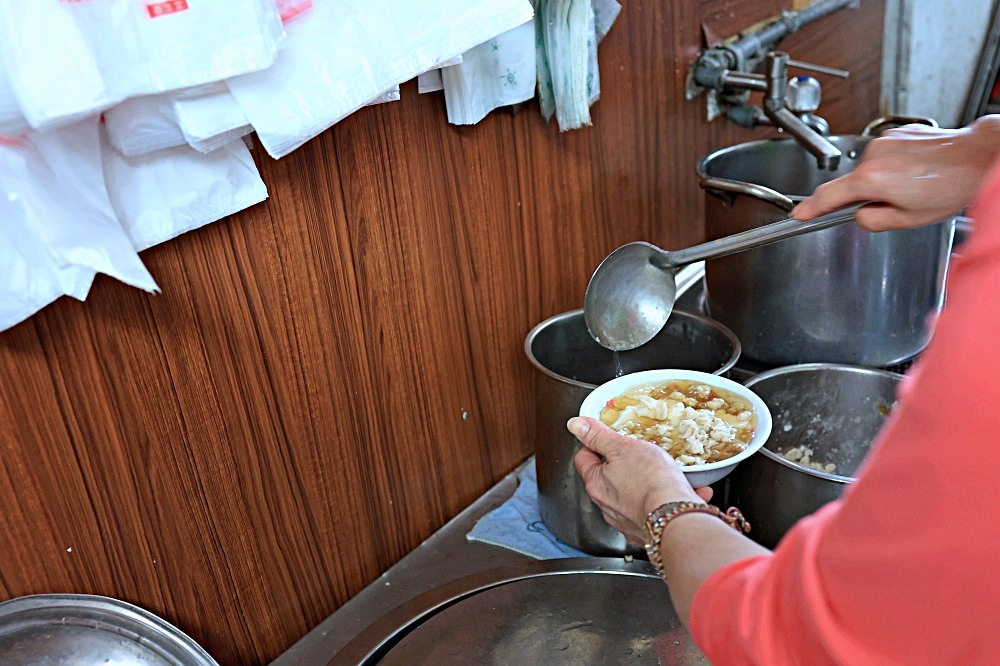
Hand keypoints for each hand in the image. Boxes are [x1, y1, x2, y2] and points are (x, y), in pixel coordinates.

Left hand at [568, 416, 706, 545]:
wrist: (676, 520)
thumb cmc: (651, 483)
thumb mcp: (622, 448)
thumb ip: (598, 436)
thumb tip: (576, 425)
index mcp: (596, 483)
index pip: (584, 458)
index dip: (594, 444)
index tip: (606, 437)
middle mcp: (607, 506)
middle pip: (608, 479)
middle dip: (624, 465)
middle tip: (640, 453)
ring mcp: (627, 521)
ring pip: (634, 496)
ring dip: (648, 484)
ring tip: (668, 473)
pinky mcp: (648, 533)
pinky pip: (656, 511)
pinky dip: (669, 500)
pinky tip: (684, 491)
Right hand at [791, 116, 999, 230]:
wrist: (979, 157)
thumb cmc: (951, 186)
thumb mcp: (909, 219)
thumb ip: (874, 221)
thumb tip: (860, 216)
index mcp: (871, 179)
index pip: (828, 196)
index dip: (810, 208)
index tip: (799, 214)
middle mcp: (874, 155)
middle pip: (852, 182)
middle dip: (864, 196)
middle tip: (893, 205)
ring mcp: (886, 141)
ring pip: (870, 169)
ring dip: (882, 180)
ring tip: (912, 187)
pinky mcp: (898, 133)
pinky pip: (885, 156)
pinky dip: (894, 167)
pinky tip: (916, 173)